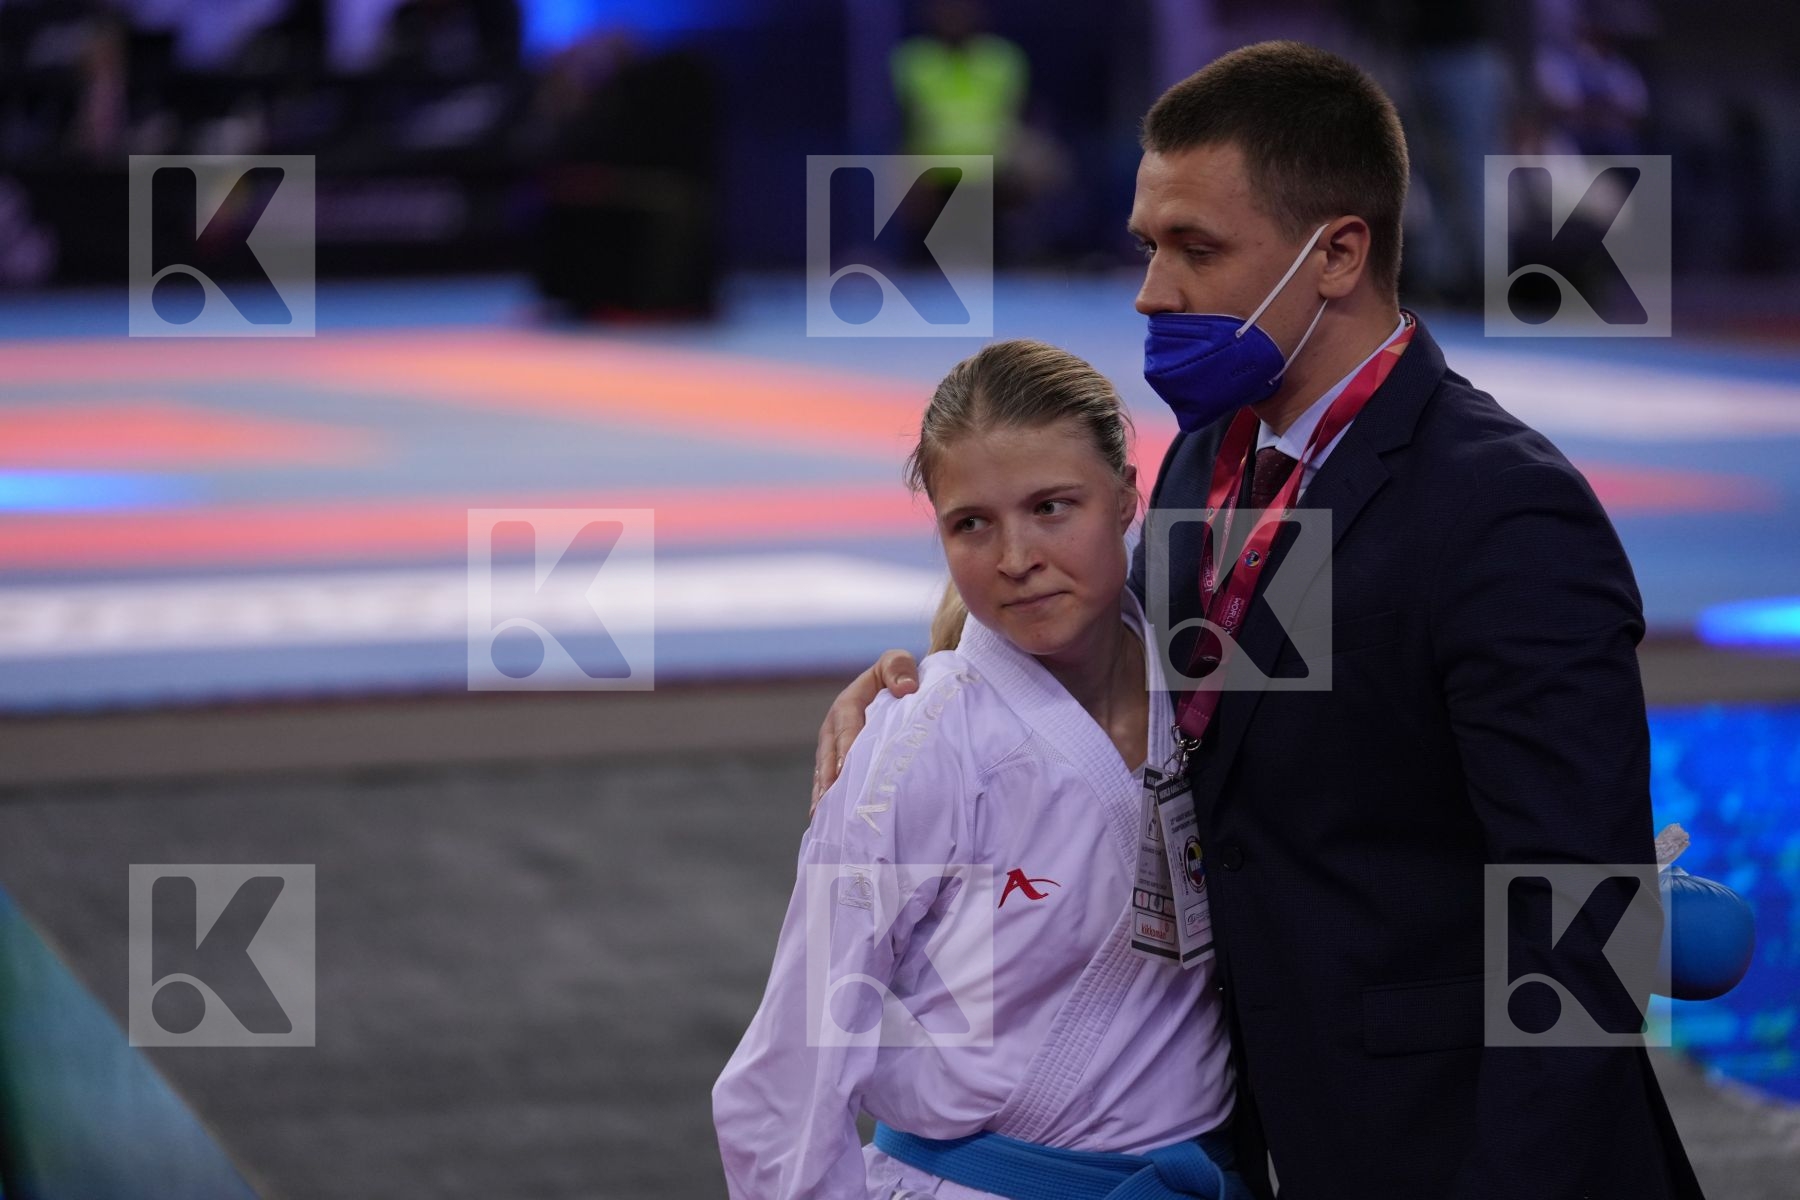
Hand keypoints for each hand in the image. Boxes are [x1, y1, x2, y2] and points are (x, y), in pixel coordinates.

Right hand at [810, 649, 918, 815]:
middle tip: (829, 803)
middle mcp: (835, 727)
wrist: (897, 687)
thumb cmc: (898, 674)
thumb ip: (898, 668)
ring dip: (825, 794)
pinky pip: (831, 781)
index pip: (845, 726)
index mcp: (848, 703)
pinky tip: (828, 820)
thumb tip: (905, 689)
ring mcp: (834, 747)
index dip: (845, 748)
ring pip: (826, 771)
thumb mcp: (897, 662)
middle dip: (829, 779)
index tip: (846, 770)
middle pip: (830, 755)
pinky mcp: (839, 762)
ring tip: (824, 818)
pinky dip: (829, 799)